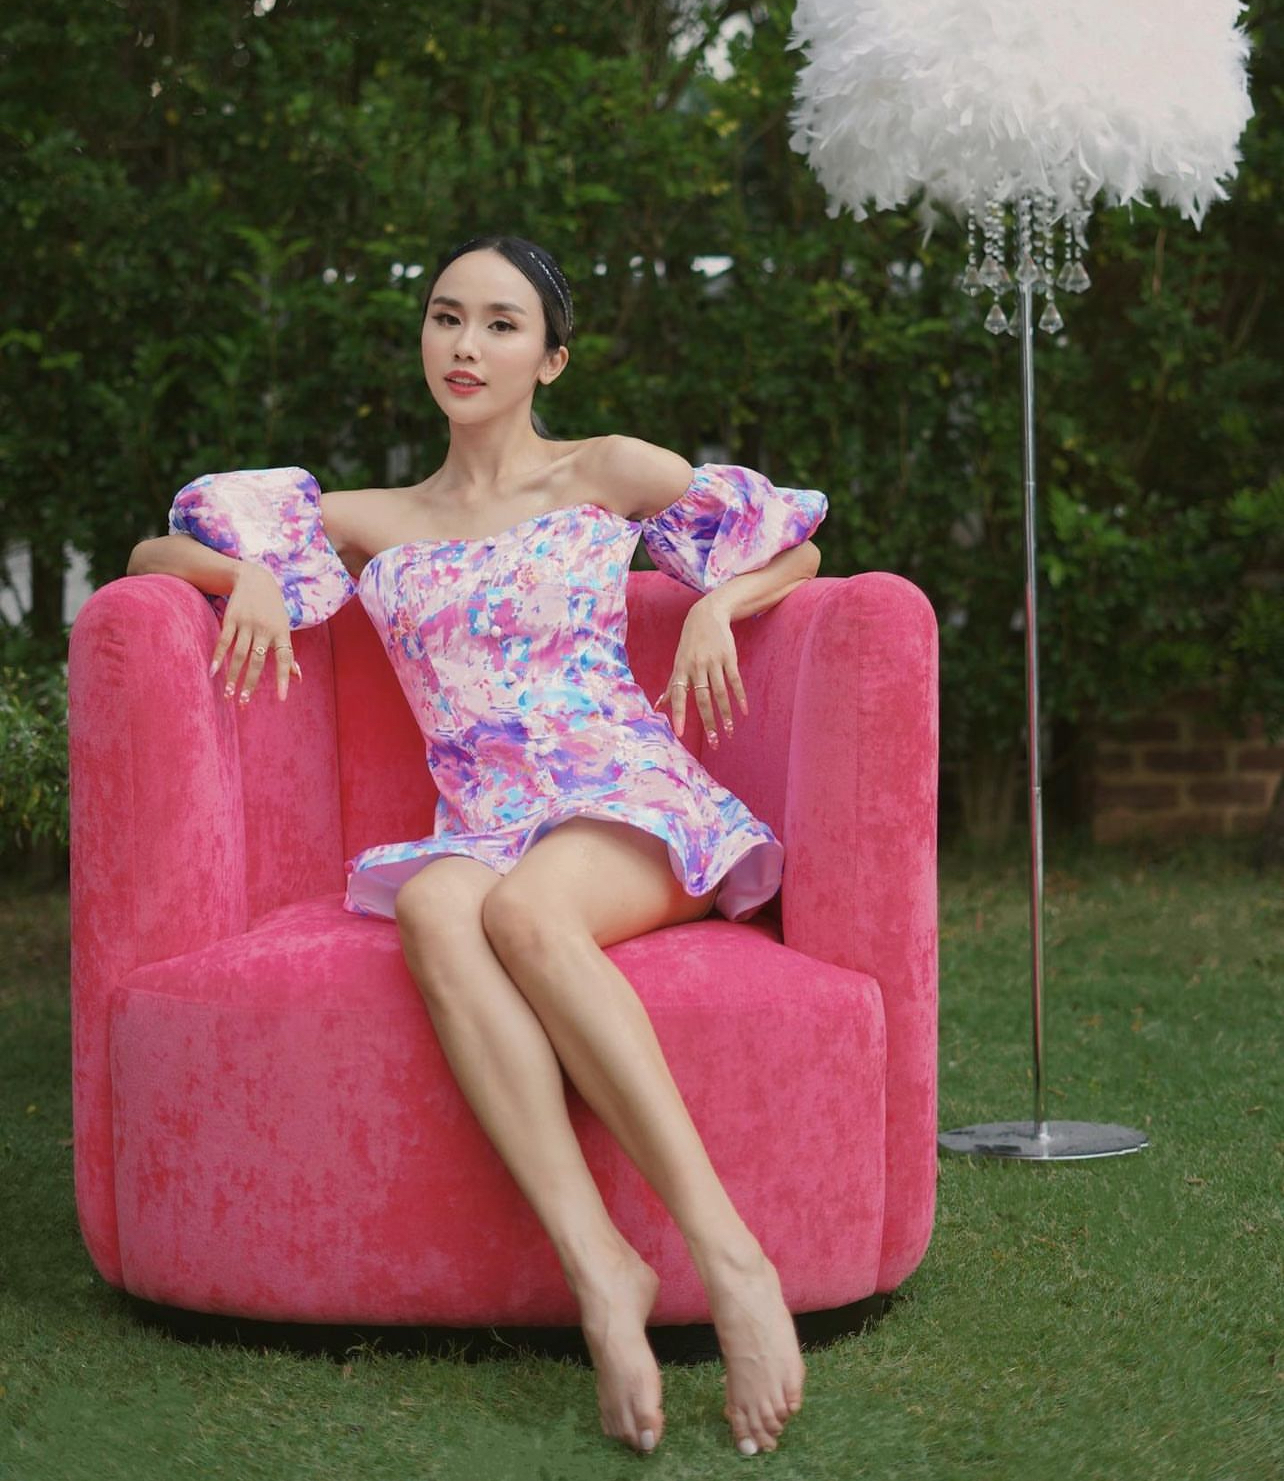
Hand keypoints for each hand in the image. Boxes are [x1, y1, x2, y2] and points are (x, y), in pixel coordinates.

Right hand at [209, 563, 302, 704]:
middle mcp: (264, 628)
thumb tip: (298, 678)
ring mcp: (247, 623)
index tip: (281, 698)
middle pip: (257, 661)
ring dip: (232, 676)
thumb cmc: (272, 609)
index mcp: (281, 632)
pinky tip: (213, 672)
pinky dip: (218, 657)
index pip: (284, 658)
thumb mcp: (283, 627)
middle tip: (244, 704)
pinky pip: (224, 641)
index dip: (283, 678)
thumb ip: (288, 653)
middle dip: (250, 683)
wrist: (255, 578)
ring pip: (239, 654)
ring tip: (228, 695)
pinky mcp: (231, 618)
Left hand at [655, 597, 747, 748]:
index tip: (680, 733)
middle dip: (708, 722)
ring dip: (726, 713)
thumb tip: (658, 707)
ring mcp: (713, 662)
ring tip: (730, 730)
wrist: (706, 615)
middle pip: (702, 699)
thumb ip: (671, 687)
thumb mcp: (677, 663)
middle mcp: (696, 667)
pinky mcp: (729, 657)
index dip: (679, 714)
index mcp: (681, 670)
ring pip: (720, 692)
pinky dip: (740, 697)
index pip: (679, 696)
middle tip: (714, 741)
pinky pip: (735, 680)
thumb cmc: (690, 644)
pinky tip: (744, 711)